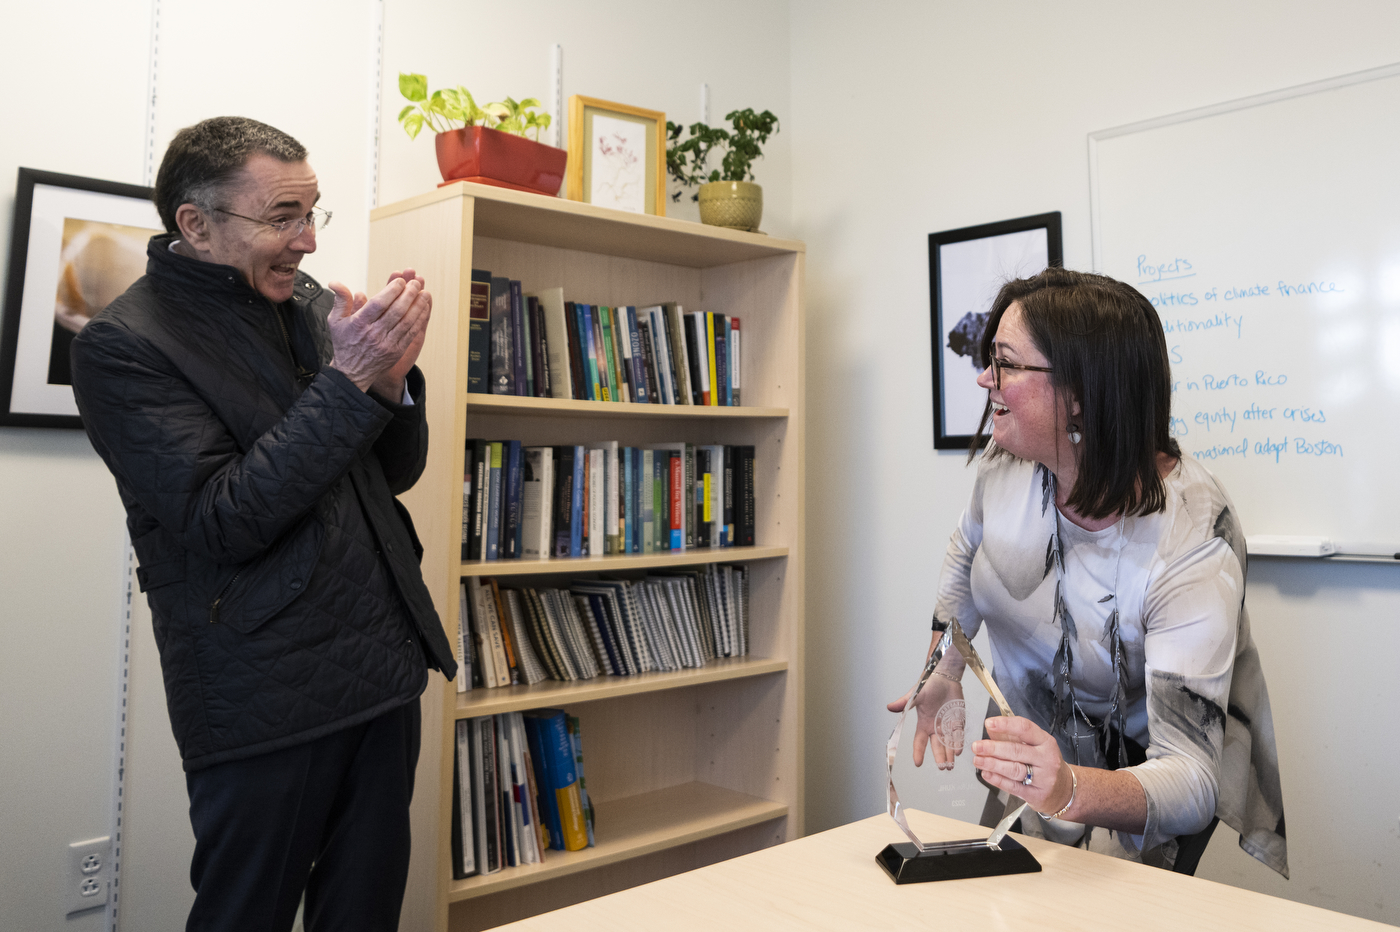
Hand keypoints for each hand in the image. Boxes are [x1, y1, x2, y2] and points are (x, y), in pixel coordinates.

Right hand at [326, 269, 430, 394]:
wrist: (352, 373)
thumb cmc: (345, 343)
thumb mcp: (336, 321)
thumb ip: (340, 300)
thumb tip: (335, 282)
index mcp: (359, 323)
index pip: (378, 304)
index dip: (391, 290)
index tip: (400, 281)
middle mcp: (374, 334)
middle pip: (395, 311)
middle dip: (408, 294)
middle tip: (415, 283)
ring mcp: (387, 344)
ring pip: (406, 321)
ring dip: (418, 306)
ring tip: (425, 293)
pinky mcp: (396, 351)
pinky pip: (411, 333)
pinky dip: (419, 320)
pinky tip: (424, 309)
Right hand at [887, 673, 964, 769]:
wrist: (945, 677)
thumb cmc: (929, 685)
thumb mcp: (916, 694)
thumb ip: (904, 702)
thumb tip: (889, 707)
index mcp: (924, 723)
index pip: (919, 741)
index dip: (918, 752)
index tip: (918, 764)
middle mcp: (935, 727)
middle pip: (936, 746)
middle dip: (939, 757)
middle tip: (943, 768)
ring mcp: (947, 725)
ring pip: (948, 743)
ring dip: (949, 754)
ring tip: (951, 765)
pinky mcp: (957, 721)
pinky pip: (958, 735)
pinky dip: (958, 743)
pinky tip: (958, 751)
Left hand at [972, 715, 1071, 814]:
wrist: (1064, 790)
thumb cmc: (1045, 763)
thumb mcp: (1034, 746)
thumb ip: (1012, 737)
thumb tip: (991, 729)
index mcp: (1046, 742)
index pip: (1025, 728)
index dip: (1005, 725)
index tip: (989, 723)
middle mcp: (1046, 759)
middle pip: (1017, 751)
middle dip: (993, 748)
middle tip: (977, 746)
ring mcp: (1043, 778)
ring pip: (1014, 769)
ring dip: (992, 764)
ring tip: (978, 760)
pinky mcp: (1036, 795)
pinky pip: (1013, 786)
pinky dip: (997, 780)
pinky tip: (986, 774)